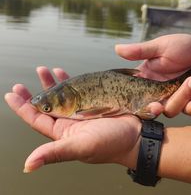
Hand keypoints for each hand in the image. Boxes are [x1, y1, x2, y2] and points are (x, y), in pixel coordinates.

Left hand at [5, 67, 141, 172]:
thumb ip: (56, 152)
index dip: (23, 107)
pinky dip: (68, 81)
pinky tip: (62, 73)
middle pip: (46, 106)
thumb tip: (27, 166)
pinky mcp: (91, 102)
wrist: (134, 135)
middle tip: (22, 82)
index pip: (37, 119)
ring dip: (50, 84)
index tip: (11, 94)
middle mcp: (69, 122)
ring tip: (44, 70)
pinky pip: (76, 90)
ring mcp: (80, 111)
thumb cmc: (110, 143)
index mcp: (63, 132)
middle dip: (34, 93)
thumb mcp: (81, 147)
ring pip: (60, 95)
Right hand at [116, 34, 190, 116]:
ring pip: (172, 110)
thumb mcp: (160, 46)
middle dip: (153, 110)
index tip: (136, 102)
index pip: (134, 95)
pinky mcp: (190, 102)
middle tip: (158, 106)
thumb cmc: (181, 46)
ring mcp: (174, 98)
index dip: (133, 102)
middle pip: (150, 108)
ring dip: (182, 97)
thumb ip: (140, 51)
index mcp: (146, 80)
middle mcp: (158, 92)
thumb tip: (117, 48)